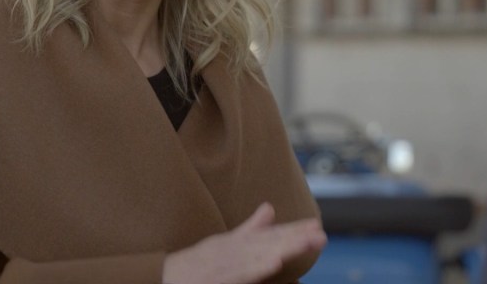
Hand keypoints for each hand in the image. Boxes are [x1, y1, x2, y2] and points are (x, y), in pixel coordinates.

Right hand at [162, 202, 326, 283]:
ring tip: (305, 244)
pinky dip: (257, 267)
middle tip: (319, 234)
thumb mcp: (226, 242)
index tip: (316, 226)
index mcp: (240, 242)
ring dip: (283, 248)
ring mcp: (228, 263)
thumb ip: (251, 227)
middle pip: (270, 242)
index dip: (295, 230)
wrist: (167, 277)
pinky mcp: (220, 277)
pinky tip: (274, 263)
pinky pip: (242, 273)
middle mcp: (236, 249)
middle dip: (296, 238)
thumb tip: (270, 208)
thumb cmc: (198, 263)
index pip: (272, 235)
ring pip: (260, 255)